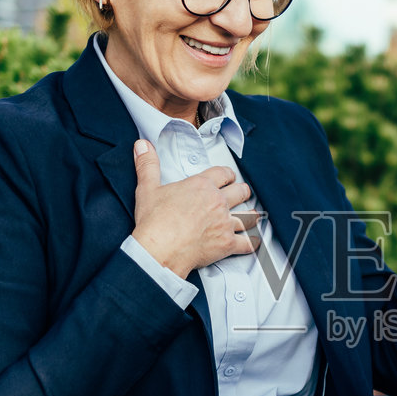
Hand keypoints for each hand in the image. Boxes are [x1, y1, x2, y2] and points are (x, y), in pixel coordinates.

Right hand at [130, 140, 257, 275]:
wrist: (159, 249)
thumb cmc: (155, 222)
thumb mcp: (148, 188)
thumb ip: (148, 165)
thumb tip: (142, 146)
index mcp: (201, 186)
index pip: (223, 173)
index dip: (227, 175)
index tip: (228, 177)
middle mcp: (217, 202)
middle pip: (241, 191)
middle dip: (242, 192)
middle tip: (242, 194)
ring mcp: (224, 222)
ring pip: (248, 216)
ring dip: (251, 215)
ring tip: (252, 216)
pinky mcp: (227, 243)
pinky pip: (247, 243)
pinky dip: (252, 243)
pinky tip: (254, 241)